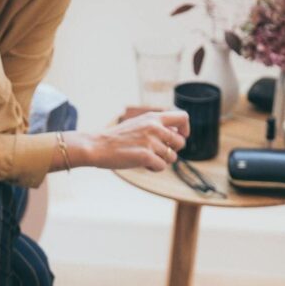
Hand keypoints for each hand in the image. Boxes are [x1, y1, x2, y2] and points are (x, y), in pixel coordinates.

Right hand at [73, 111, 189, 172]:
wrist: (98, 146)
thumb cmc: (118, 138)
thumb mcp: (139, 124)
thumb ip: (157, 126)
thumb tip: (177, 136)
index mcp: (154, 117)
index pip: (183, 117)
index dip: (185, 130)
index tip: (180, 137)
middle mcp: (154, 127)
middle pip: (181, 142)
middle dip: (172, 151)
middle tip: (158, 153)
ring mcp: (151, 141)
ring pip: (172, 157)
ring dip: (161, 161)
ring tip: (146, 157)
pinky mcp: (146, 155)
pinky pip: (161, 167)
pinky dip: (153, 168)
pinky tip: (142, 163)